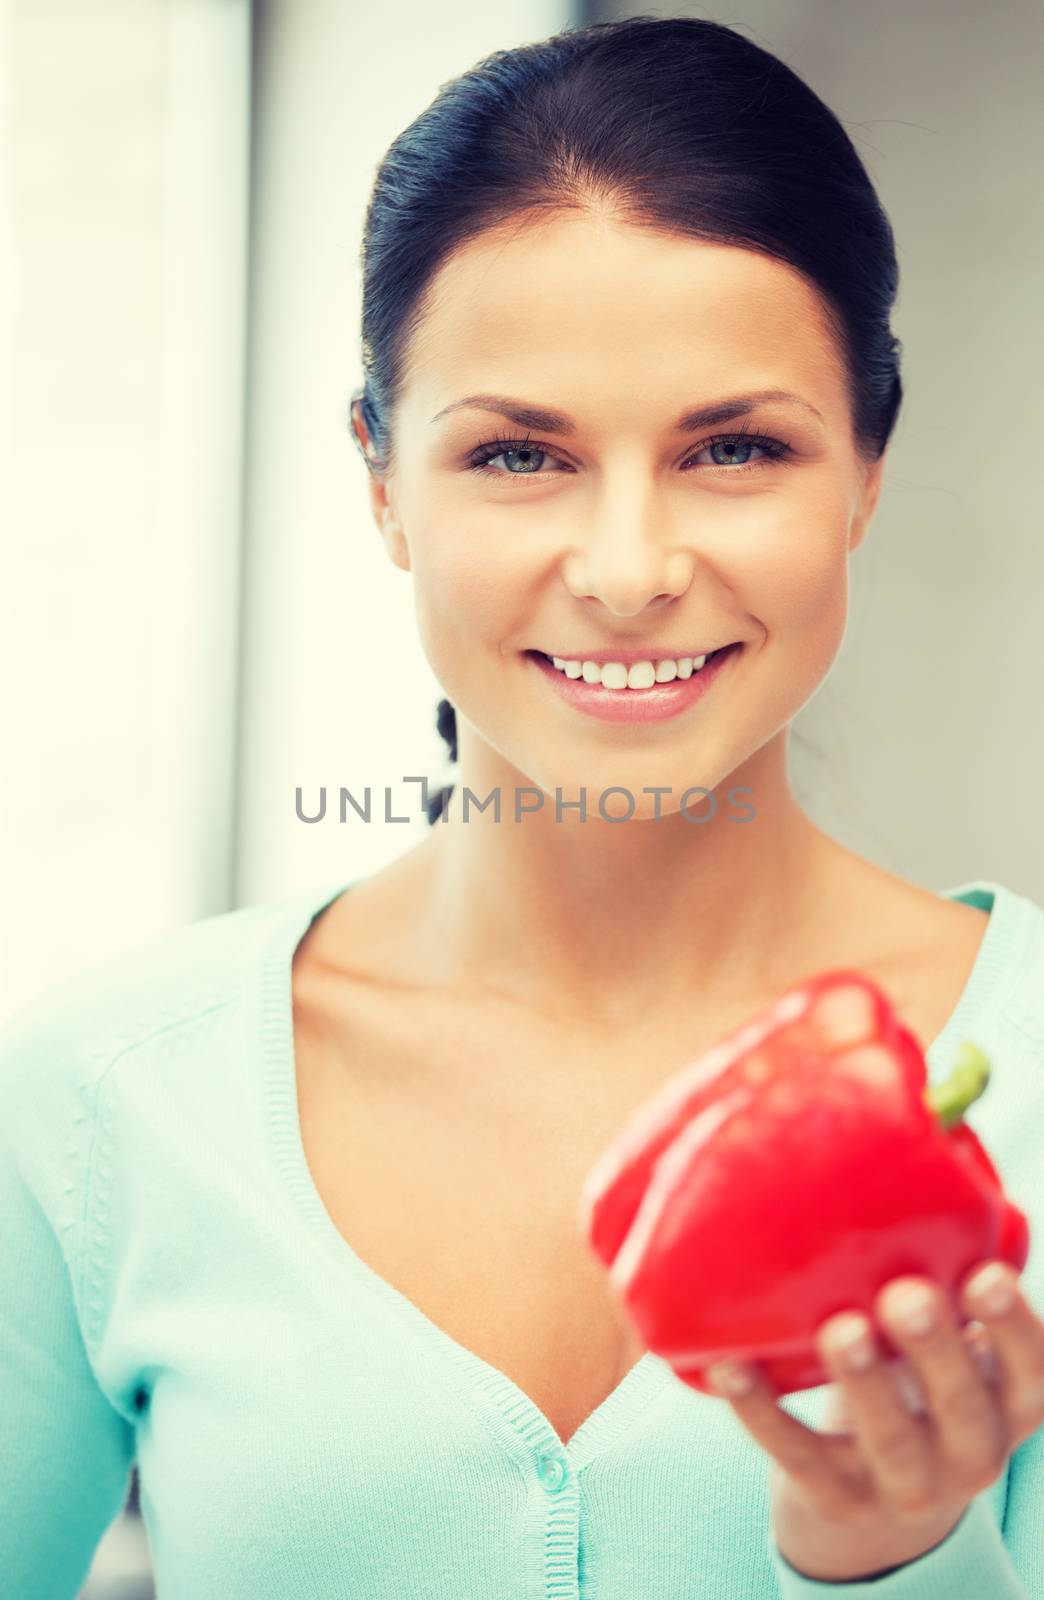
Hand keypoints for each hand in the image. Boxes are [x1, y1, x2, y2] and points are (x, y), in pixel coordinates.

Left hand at [704, 1260, 1043, 1582]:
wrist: (874, 1505)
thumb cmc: (918, 1384)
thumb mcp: (952, 1349)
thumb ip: (948, 1286)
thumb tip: (931, 1160)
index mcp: (1007, 1406)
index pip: (1031, 1374)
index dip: (1013, 1329)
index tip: (986, 1275)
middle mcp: (970, 1455)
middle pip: (962, 1408)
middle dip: (934, 1349)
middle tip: (906, 1294)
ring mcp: (904, 1486)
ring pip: (889, 1439)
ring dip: (864, 1382)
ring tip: (840, 1328)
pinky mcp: (836, 1498)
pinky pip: (797, 1454)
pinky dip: (760, 1411)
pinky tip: (731, 1364)